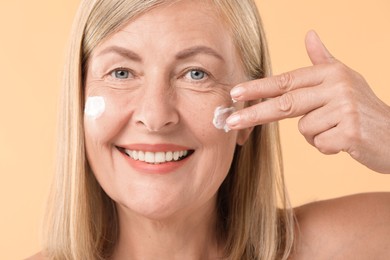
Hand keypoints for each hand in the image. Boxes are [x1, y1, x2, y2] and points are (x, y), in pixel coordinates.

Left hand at [227, 30, 389, 173]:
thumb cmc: (364, 108)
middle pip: (285, 103)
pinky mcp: (351, 132)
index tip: (235, 93)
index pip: (287, 80)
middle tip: (229, 122)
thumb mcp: (345, 79)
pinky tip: (346, 142)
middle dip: (255, 114)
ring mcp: (345, 109)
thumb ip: (323, 60)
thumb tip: (309, 34)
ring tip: (338, 130)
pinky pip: (320, 145)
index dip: (258, 88)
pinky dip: (328, 148)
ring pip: (304, 129)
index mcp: (331, 73)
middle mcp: (338, 86)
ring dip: (316, 135)